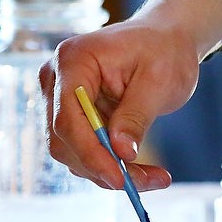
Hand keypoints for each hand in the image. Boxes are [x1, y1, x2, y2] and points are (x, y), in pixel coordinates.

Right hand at [39, 0, 221, 191]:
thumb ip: (136, 116)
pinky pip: (86, 150)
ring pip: (74, 153)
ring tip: (155, 177)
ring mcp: (61, 100)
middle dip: (104, 167)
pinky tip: (145, 172)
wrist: (165, 39)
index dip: (90, 153)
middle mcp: (57, 81)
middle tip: (148, 183)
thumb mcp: (159, 81)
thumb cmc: (163, 50)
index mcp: (73, 61)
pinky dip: (113, 165)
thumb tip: (121, 153)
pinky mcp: (74, 117)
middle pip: (66, 141)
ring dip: (111, 171)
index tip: (120, 179)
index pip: (67, 119)